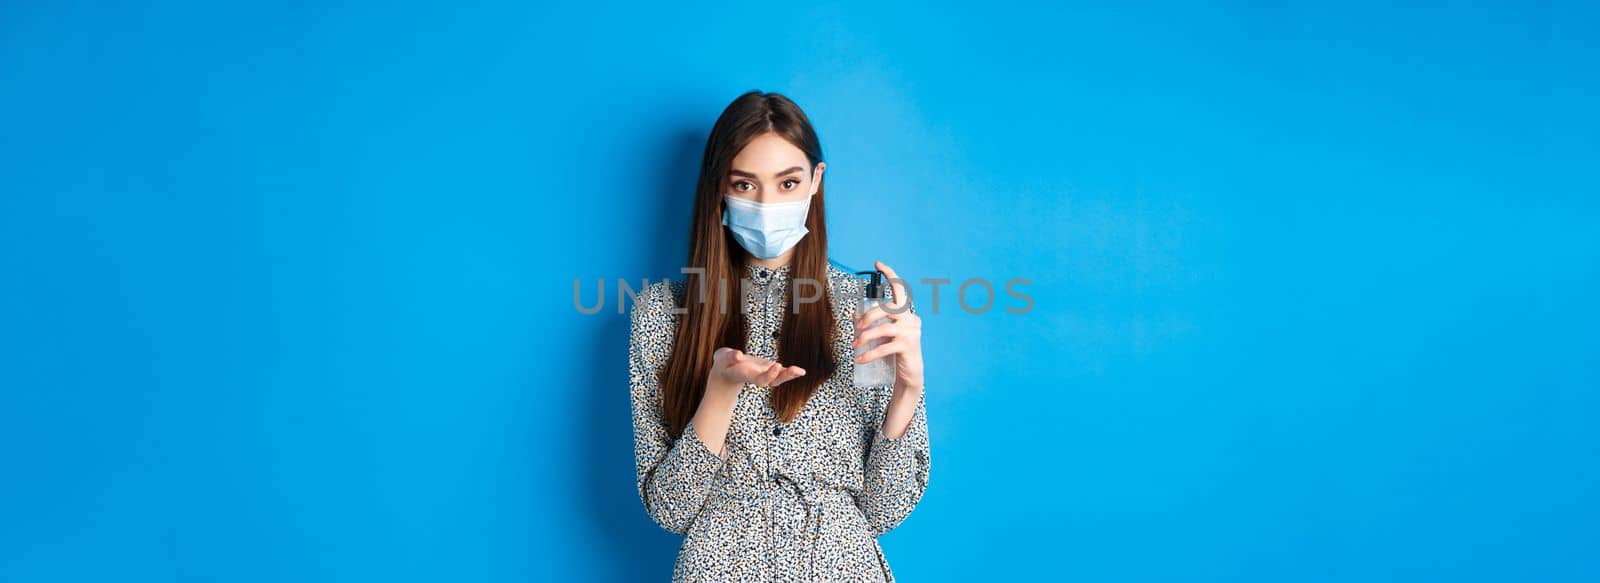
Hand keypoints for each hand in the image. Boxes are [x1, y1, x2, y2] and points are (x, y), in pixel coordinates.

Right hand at [707, 347, 806, 391]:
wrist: (727, 372)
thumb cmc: (724, 364)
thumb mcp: (722, 357)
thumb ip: (729, 356)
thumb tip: (738, 355)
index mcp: (745, 374)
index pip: (758, 377)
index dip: (769, 374)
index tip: (777, 365)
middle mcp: (756, 376)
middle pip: (771, 381)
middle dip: (783, 376)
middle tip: (797, 371)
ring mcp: (763, 374)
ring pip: (777, 378)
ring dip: (789, 375)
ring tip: (801, 372)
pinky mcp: (767, 370)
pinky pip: (780, 373)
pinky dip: (790, 372)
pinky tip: (801, 371)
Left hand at [851, 260, 924, 394]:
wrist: (910, 374)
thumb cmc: (895, 352)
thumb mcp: (884, 335)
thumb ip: (874, 324)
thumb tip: (854, 315)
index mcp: (906, 313)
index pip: (900, 290)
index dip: (890, 275)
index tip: (878, 264)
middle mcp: (912, 319)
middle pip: (888, 308)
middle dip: (869, 317)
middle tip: (856, 328)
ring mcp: (911, 332)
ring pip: (884, 328)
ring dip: (866, 337)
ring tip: (855, 345)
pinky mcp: (908, 346)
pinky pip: (884, 347)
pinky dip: (869, 354)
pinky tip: (860, 359)